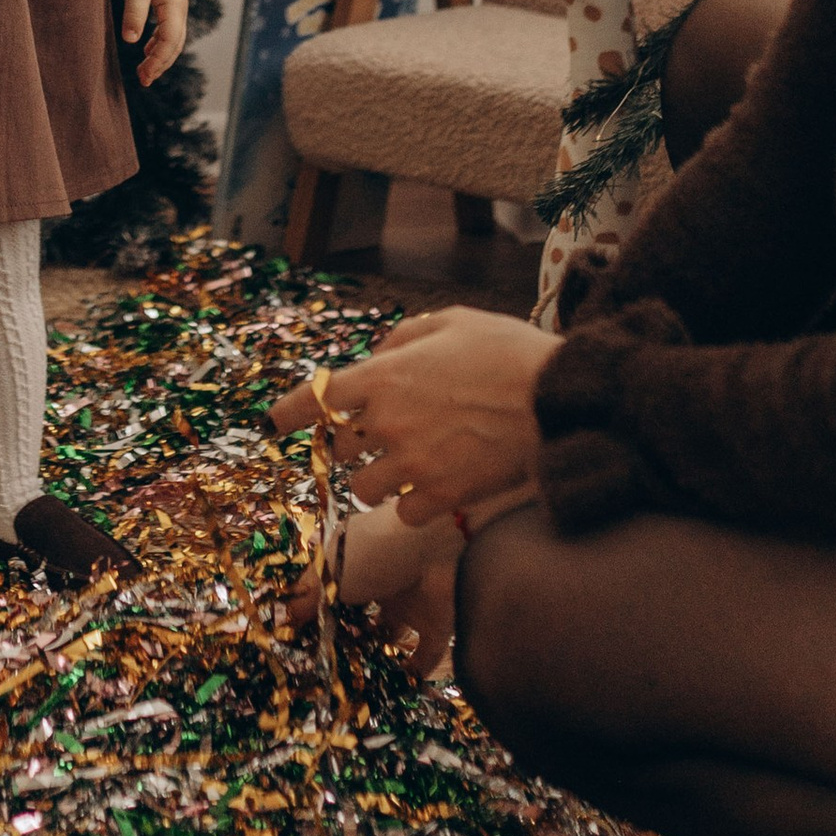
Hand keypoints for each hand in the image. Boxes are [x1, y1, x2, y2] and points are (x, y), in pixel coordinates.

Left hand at [120, 0, 188, 87]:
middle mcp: (180, 10)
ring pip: (173, 40)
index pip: (170, 42)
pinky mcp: (169, 4)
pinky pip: (168, 31)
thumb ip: (134, 13)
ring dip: (160, 57)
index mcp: (175, 7)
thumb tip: (131, 41)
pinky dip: (159, 44)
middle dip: (161, 65)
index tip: (143, 75)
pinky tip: (146, 49)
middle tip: (144, 80)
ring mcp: (176, 7)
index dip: (158, 61)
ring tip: (145, 71)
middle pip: (175, 45)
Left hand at [269, 305, 557, 525]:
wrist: (559, 398)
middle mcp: (389, 423)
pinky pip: (403, 514)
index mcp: (385, 376)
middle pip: (340, 447)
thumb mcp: (453, 321)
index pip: (315, 398)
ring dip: (379, 478)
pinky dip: (412, 505)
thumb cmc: (509, 351)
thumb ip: (403, 337)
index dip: (291, 412)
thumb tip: (376, 357)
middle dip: (354, 442)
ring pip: (365, 488)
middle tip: (381, 436)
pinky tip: (435, 488)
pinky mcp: (442, 498)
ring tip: (409, 465)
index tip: (276, 422)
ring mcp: (413, 465)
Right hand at [290, 493, 463, 676]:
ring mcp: (409, 601)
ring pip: (390, 632)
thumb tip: (283, 619)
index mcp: (354, 560)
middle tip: (325, 663)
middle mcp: (380, 578)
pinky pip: (425, 653)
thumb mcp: (331, 573)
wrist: (439, 545)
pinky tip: (396, 687)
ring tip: (354, 679)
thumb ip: (309, 598)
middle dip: (345, 634)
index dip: (313, 611)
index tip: (297, 638)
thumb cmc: (374, 551)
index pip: (329, 588)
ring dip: (376, 652)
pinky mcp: (436, 622)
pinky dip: (414, 670)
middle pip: (359, 611)